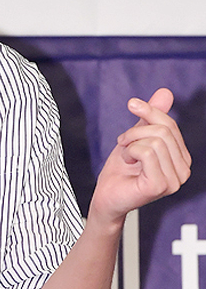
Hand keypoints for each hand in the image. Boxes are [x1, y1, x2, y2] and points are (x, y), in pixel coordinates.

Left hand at [90, 88, 191, 226]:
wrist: (106, 196)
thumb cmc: (120, 171)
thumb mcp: (136, 137)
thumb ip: (151, 118)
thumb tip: (166, 92)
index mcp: (181, 159)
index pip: (170, 125)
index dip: (149, 111)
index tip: (132, 106)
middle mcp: (183, 171)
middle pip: (164, 130)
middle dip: (136, 131)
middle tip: (123, 142)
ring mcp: (174, 181)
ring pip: (155, 140)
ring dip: (131, 143)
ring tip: (127, 156)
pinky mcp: (159, 186)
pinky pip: (147, 152)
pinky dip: (130, 152)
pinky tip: (128, 164)